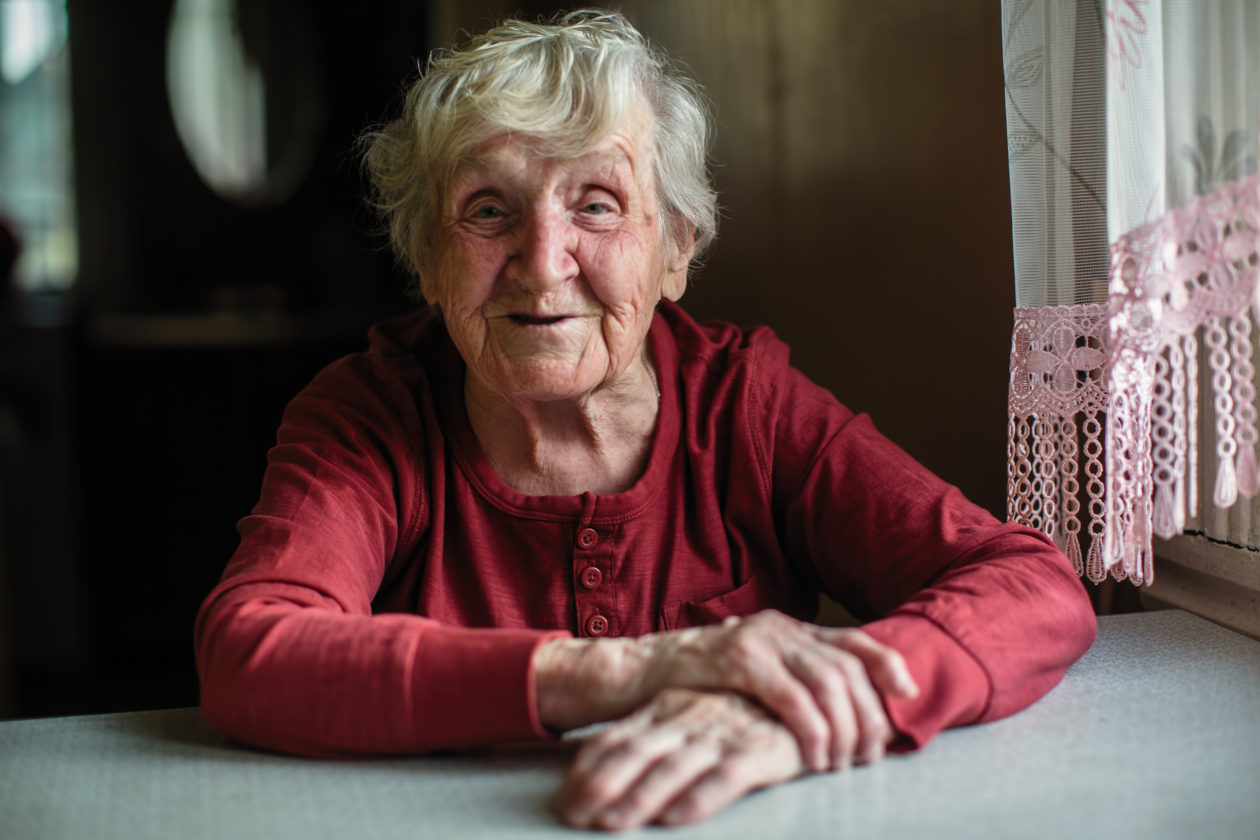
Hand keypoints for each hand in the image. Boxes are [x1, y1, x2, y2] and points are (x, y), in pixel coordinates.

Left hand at [554, 688, 804, 829]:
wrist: (806, 695)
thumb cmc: (736, 714)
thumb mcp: (685, 717)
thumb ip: (646, 736)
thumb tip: (589, 761)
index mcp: (666, 709)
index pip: (618, 738)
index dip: (588, 770)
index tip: (564, 801)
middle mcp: (689, 718)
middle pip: (638, 753)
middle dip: (603, 787)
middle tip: (576, 816)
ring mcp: (724, 733)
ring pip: (675, 767)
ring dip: (641, 797)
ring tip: (615, 824)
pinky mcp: (762, 751)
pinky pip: (727, 776)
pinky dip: (700, 797)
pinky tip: (676, 817)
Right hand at [637, 611, 918, 771]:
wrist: (636, 672)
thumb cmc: (696, 684)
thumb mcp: (751, 678)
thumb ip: (789, 683)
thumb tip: (838, 714)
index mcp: (788, 630)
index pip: (851, 640)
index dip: (885, 663)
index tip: (908, 692)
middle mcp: (779, 628)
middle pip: (847, 668)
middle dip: (866, 716)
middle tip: (867, 757)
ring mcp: (759, 639)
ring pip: (827, 682)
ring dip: (842, 729)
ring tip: (839, 763)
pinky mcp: (738, 659)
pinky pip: (791, 696)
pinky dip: (811, 728)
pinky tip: (813, 755)